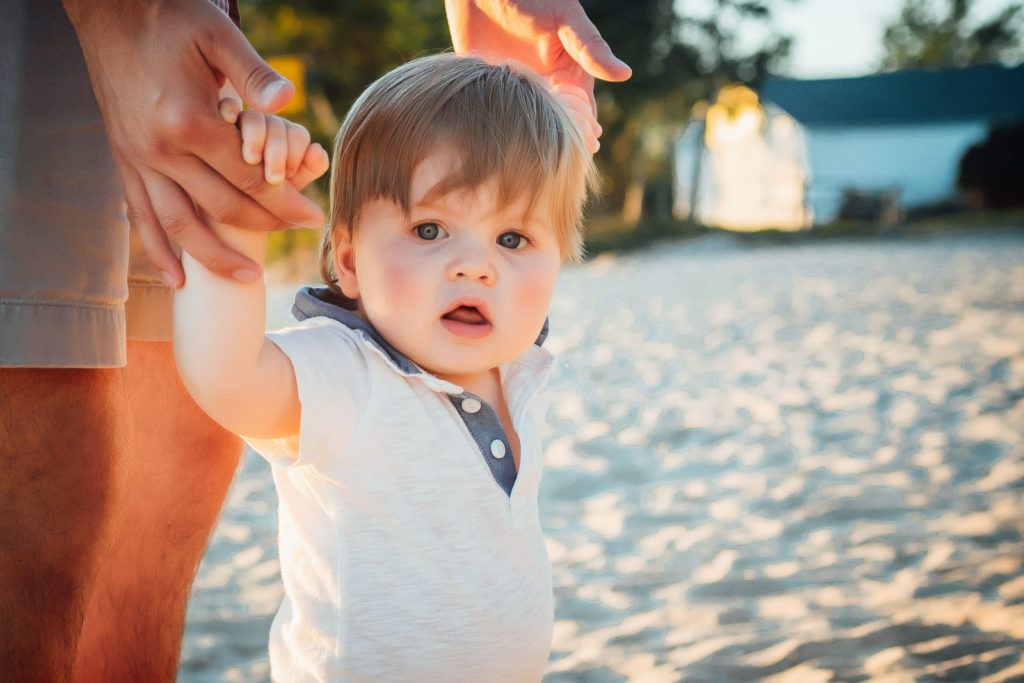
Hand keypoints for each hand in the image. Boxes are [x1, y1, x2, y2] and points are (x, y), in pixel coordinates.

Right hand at [63, 0, 325, 286]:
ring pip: (179, 225)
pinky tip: (179, 278)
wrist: (108, 12)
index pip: (249, 178)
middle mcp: (159, 149)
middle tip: (300, 234)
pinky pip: (140, 217)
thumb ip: (254, 72)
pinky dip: (158, 251)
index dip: (286, 200)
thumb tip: (288, 101)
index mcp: (188, 121)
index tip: (314, 214)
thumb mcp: (217, 34)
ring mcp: (137, 159)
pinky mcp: (123, 162)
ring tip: (249, 278)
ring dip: (215, 257)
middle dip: (266, 225)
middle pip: (221, 206)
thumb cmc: (169, 18)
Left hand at [445, 0, 630, 151]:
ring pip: (527, 121)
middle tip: (565, 163)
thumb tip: (625, 75)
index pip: (581, 108)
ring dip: (530, 140)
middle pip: (556, 122)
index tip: (590, 146)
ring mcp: (516, 84)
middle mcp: (544, 81)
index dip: (586, 129)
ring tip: (532, 163)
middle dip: (561, 142)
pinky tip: (499, 145)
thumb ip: (590, 48)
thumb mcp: (564, 20)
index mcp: (567, 70)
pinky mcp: (487, 82)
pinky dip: (498, 126)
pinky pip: (495, 110)